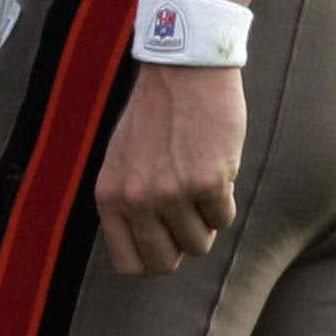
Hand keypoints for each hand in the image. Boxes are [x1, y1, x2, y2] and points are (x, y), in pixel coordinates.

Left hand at [95, 67, 244, 275]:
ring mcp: (172, 193)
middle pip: (164, 264)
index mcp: (110, 197)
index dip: (153, 257)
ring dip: (205, 221)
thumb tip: (148, 251)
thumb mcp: (122, 161)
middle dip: (181, 246)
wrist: (183, 71)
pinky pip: (224, 219)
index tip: (166, 240)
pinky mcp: (208, 182)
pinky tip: (216, 169)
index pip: (129, 264)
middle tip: (189, 216)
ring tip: (200, 183)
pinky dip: (225, 201)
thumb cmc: (156, 114)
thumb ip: (128, 203)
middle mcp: (137, 200)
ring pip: (199, 244)